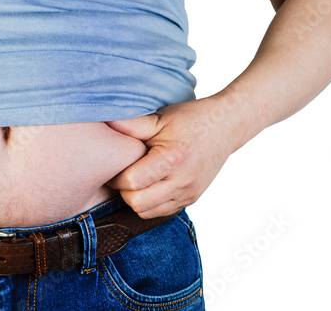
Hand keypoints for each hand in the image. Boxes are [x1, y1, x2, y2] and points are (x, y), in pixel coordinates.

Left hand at [106, 98, 236, 218]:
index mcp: (173, 159)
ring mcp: (189, 193)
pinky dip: (150, 203)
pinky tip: (150, 185)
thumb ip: (132, 125)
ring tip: (137, 179)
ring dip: (136, 199)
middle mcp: (183, 181)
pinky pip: (161, 212)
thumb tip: (104, 123)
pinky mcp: (191, 199)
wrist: (226, 127)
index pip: (132, 182)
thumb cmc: (192, 119)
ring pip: (147, 212)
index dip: (116, 176)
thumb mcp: (162, 118)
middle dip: (124, 191)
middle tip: (123, 173)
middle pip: (137, 203)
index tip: (114, 165)